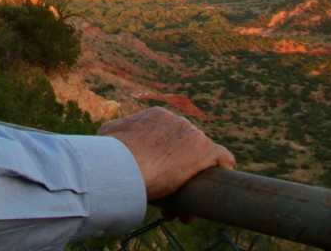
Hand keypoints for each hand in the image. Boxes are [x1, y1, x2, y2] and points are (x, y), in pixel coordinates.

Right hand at [97, 107, 234, 201]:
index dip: (164, 161)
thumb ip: (116, 133)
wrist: (126, 165)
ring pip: (199, 161)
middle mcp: (177, 121)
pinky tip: (219, 183)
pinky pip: (222, 157)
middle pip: (184, 150)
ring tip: (183, 212)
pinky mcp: (205, 150)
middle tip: (169, 200)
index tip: (158, 181)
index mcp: (156, 117)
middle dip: (178, 176)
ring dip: (192, 185)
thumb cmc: (113, 155)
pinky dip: (222, 169)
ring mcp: (193, 134)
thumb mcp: (108, 136)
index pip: (168, 139)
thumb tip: (110, 137)